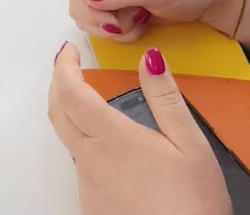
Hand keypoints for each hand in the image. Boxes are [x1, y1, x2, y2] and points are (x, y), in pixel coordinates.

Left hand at [49, 43, 229, 214]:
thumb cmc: (192, 203)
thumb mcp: (190, 145)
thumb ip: (165, 98)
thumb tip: (150, 57)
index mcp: (112, 138)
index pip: (71, 92)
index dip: (64, 67)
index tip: (68, 51)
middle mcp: (91, 161)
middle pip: (58, 114)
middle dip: (58, 85)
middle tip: (69, 68)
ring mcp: (88, 186)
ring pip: (70, 142)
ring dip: (73, 117)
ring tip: (96, 106)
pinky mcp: (92, 206)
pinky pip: (83, 169)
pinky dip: (89, 148)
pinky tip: (115, 153)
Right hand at [63, 0, 241, 41]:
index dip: (86, 6)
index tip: (111, 21)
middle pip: (77, 2)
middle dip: (99, 21)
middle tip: (127, 24)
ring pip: (90, 18)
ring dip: (111, 28)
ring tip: (139, 21)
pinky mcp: (123, 8)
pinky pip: (107, 26)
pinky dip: (121, 32)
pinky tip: (141, 24)